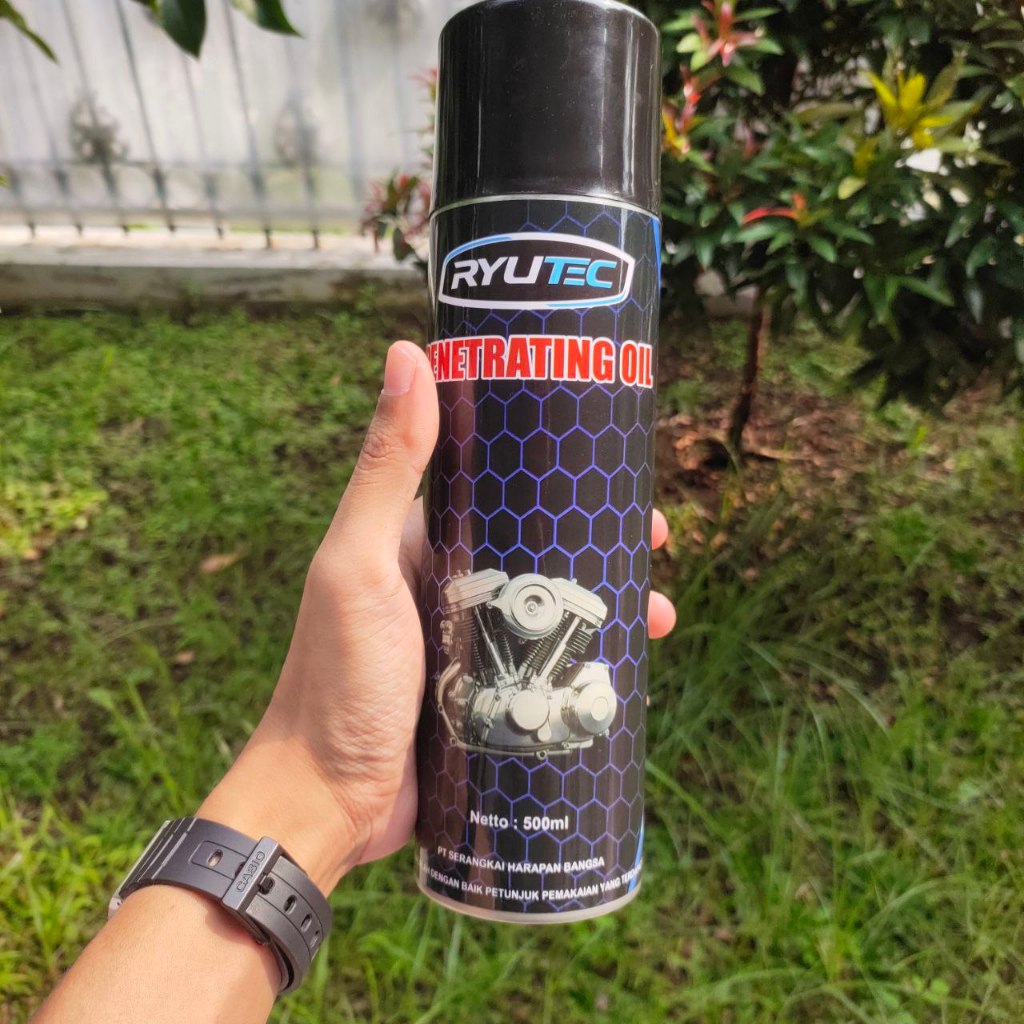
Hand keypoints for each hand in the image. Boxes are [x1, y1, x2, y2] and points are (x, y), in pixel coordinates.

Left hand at [200, 342, 676, 891]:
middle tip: (657, 541)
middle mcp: (444, 583)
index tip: (612, 465)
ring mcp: (469, 642)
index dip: (554, 468)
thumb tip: (408, 353)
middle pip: (537, 545)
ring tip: (659, 613)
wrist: (325, 802)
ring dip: (608, 602)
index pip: (496, 484)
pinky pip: (547, 664)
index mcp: (416, 541)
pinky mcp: (487, 696)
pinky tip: (631, 666)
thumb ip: (387, 469)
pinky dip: (589, 657)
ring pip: (552, 606)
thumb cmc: (334, 680)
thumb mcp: (359, 565)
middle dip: (598, 539)